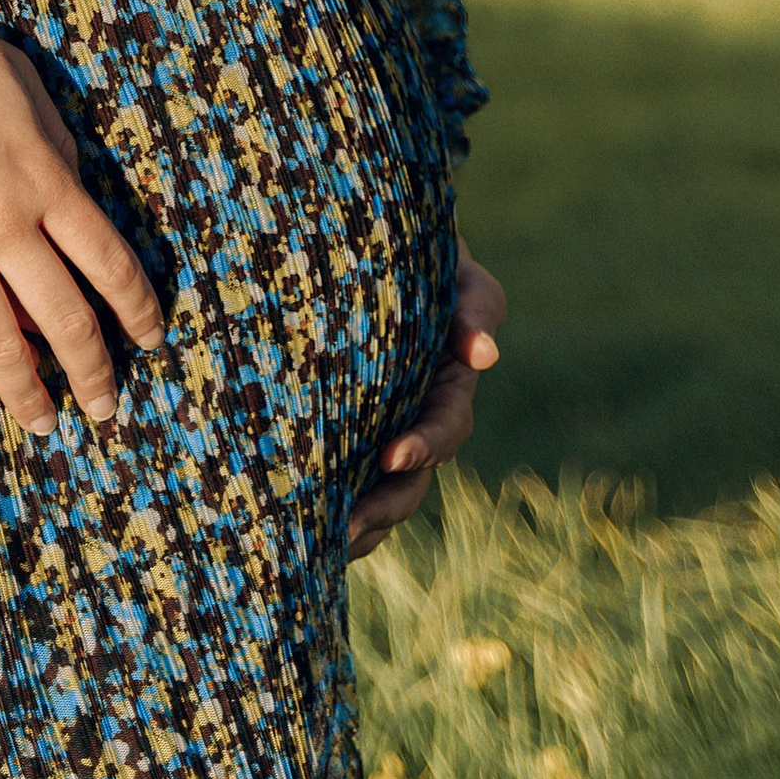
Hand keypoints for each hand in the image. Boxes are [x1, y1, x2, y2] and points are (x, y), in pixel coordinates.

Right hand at [0, 0, 162, 434]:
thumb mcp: (18, 80)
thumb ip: (53, 139)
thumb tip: (73, 182)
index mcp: (45, 176)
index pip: (109, 260)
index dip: (136, 309)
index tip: (148, 340)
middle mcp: (5, 223)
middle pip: (65, 317)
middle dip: (92, 372)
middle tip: (105, 410)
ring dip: (26, 392)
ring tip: (42, 424)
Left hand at [347, 242, 504, 557]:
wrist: (351, 235)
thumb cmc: (410, 246)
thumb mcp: (451, 265)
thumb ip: (473, 302)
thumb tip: (483, 356)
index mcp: (445, 381)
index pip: (445, 426)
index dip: (425, 447)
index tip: (391, 457)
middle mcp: (415, 414)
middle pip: (410, 479)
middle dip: (384, 507)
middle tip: (345, 527)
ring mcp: (376, 427)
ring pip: (376, 493)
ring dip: (356, 523)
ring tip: (322, 543)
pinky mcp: (335, 432)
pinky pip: (338, 482)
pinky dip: (326, 512)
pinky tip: (295, 531)